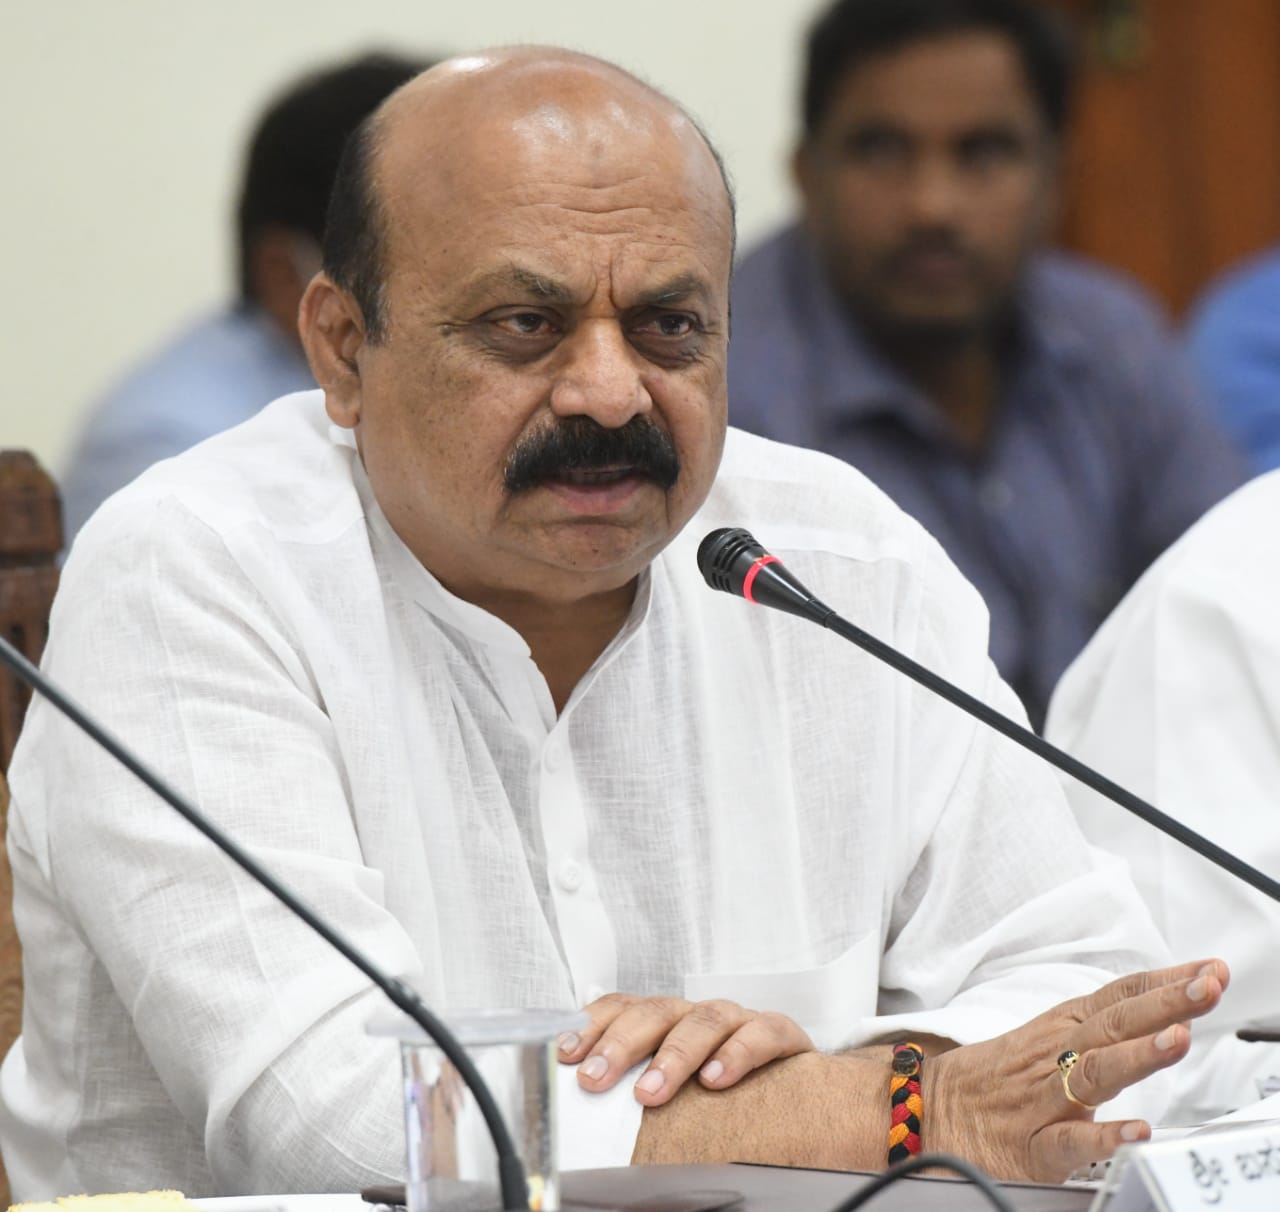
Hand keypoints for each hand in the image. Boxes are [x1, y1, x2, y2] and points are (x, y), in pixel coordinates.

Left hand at [558, 992, 813, 1106]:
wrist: (795, 1086)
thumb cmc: (720, 1088)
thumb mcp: (671, 1087)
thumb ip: (634, 1092)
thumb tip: (584, 1124)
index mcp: (664, 1021)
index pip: (621, 1008)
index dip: (590, 1026)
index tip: (564, 1053)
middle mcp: (695, 1014)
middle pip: (655, 1012)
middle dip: (620, 1043)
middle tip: (595, 1078)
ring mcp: (737, 1020)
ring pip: (704, 1020)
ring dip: (674, 1055)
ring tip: (650, 1091)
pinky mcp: (779, 1033)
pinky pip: (760, 1034)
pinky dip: (737, 1054)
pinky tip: (716, 1080)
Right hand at [929, 958, 1228, 1181]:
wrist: (926, 1110)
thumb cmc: (994, 1079)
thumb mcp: (1045, 1040)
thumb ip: (1102, 1029)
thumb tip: (1168, 1014)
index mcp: (1061, 1029)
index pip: (1118, 997)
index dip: (1163, 982)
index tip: (1207, 969)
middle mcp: (1056, 1057)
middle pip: (1114, 1023)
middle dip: (1165, 1003)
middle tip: (1207, 986)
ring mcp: (1044, 1099)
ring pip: (1095, 1073)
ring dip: (1138, 1054)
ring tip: (1179, 1039)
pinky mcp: (1032, 1147)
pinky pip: (1071, 1143)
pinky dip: (1103, 1137)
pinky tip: (1137, 1132)